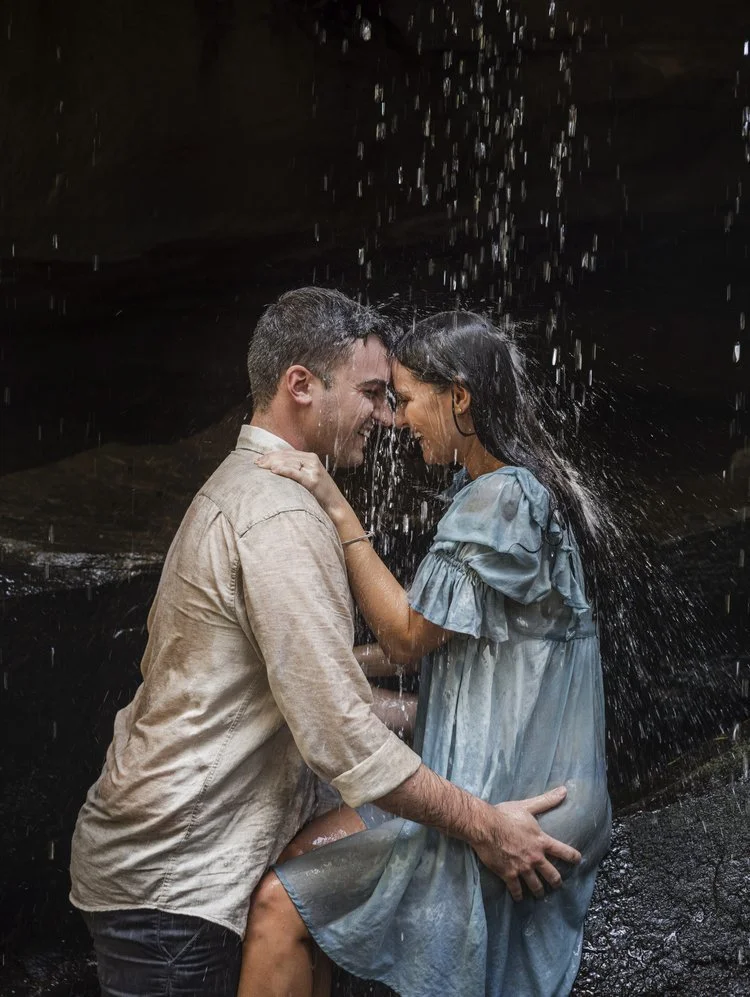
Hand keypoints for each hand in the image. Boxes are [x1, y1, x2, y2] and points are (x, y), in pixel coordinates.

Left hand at [255, 450, 345, 516]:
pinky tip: (274, 470)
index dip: (271, 455)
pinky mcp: (313, 480)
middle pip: (286, 456)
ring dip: (273, 463)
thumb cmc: (318, 492)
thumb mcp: (308, 476)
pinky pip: (295, 473)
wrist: (335, 504)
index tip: (258, 459)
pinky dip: (284, 470)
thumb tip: (274, 467)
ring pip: (289, 462)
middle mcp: (312, 460)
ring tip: (261, 466)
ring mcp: (313, 470)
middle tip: (256, 463)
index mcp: (310, 457)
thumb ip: (296, 469)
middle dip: (269, 459)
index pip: (286, 452)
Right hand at [471, 786, 580, 901]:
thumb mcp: (527, 806)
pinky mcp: (509, 874)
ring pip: (536, 886)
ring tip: (540, 894)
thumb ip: (546, 801)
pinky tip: (519, 898)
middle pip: (552, 875)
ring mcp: (522, 868)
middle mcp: (535, 857)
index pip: (564, 851)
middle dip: (556, 882)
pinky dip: (518, 895)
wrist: (485, 826)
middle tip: (557, 885)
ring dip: (539, 891)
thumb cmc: (505, 815)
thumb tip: (564, 790)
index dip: (573, 857)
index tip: (578, 861)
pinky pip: (516, 890)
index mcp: (541, 841)